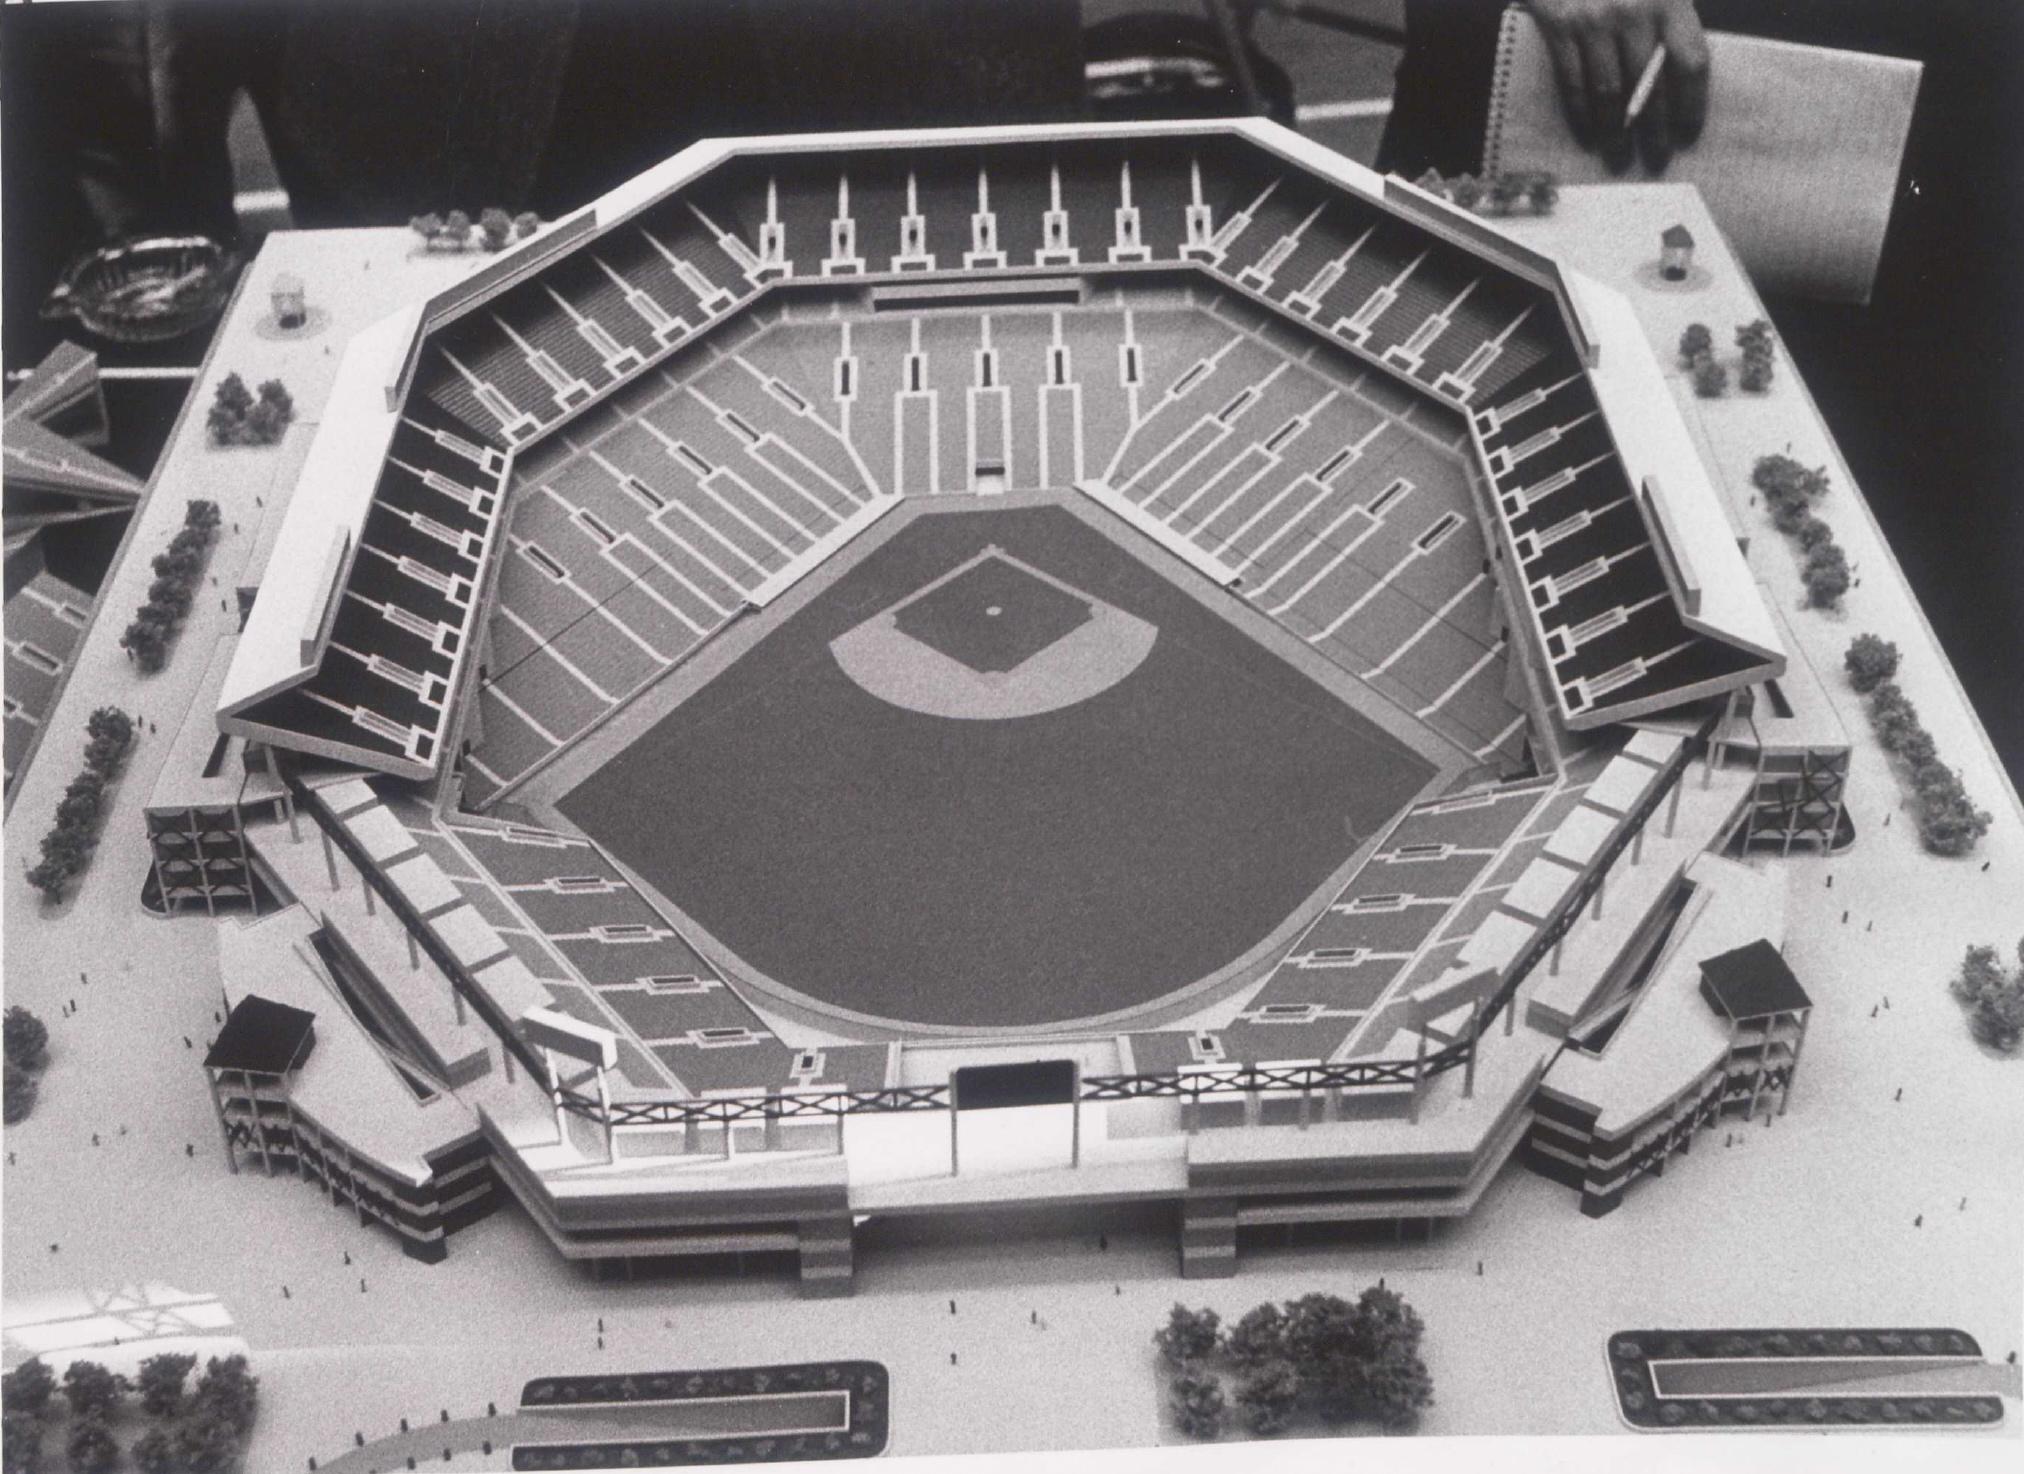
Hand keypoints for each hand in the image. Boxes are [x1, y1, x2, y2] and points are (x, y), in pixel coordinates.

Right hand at [1528, 0, 1709, 171]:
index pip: (1691, 62)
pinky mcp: (1559, 24)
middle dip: (1654, 131)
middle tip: (1655, 160)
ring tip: (1619, 157)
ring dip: (1615, 132)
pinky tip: (1588, 135)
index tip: (1690, 133)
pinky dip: (1580, 114)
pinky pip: (1572, 80)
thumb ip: (1674, 13)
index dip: (1692, 105)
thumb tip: (1682, 66)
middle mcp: (1634, 11)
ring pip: (1609, 92)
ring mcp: (1593, 20)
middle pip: (1651, 87)